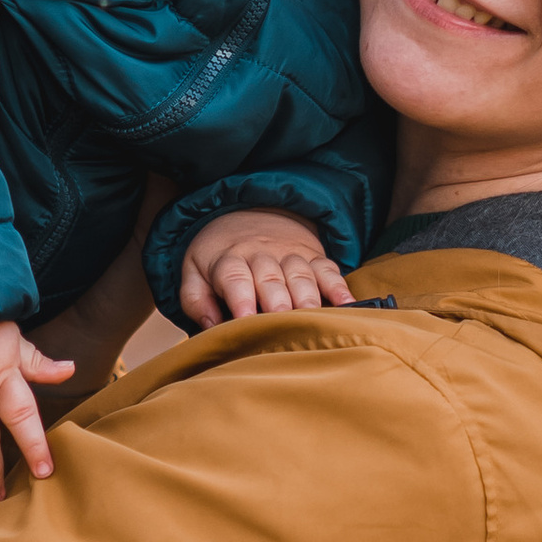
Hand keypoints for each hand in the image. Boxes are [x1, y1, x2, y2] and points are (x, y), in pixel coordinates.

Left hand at [176, 211, 354, 329]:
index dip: (241, 299)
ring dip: (307, 298)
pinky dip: (339, 287)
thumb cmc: (219, 255)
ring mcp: (289, 254)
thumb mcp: (194, 271)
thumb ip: (195, 300)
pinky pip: (328, 269)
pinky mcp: (312, 256)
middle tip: (282, 327)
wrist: (247, 214)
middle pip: (271, 279)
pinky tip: (347, 305)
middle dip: (278, 303)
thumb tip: (211, 326)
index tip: (245, 321)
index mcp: (229, 259)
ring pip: (300, 275)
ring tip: (312, 320)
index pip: (234, 277)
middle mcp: (261, 255)